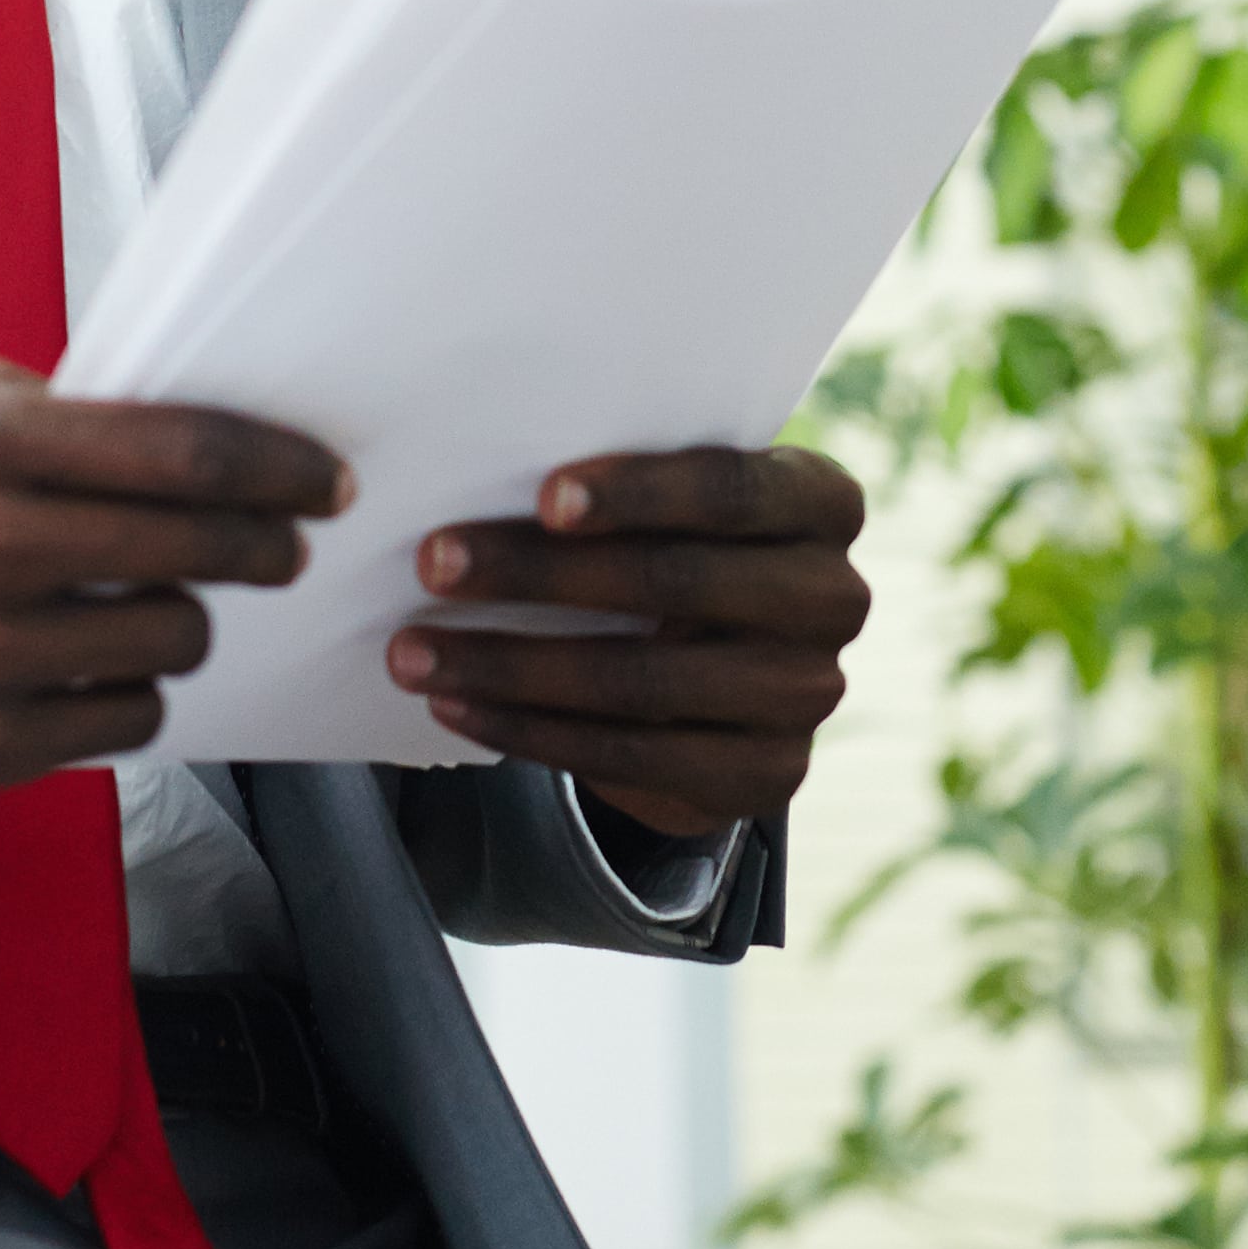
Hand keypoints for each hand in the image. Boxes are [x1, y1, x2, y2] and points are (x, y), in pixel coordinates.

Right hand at [0, 363, 348, 789]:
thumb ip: (48, 420)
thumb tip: (184, 442)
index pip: (180, 453)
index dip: (277, 467)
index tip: (320, 480)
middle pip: (196, 548)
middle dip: (260, 547)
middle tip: (277, 546)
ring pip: (171, 640)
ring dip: (177, 620)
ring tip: (139, 604)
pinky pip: (124, 722)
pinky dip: (128, 692)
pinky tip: (92, 665)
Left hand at [386, 447, 872, 838]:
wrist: (725, 675)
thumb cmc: (675, 548)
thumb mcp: (675, 507)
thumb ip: (618, 490)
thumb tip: (468, 471)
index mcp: (823, 502)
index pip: (732, 488)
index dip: (639, 493)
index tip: (543, 496)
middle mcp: (834, 597)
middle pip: (676, 584)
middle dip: (540, 574)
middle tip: (433, 564)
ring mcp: (807, 694)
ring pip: (642, 681)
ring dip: (510, 666)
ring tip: (413, 651)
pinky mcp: (765, 776)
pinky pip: (630, 756)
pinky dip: (529, 732)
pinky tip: (456, 706)